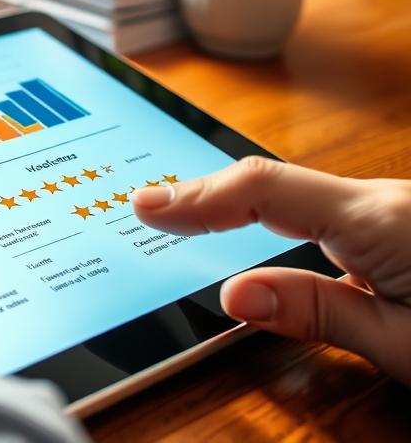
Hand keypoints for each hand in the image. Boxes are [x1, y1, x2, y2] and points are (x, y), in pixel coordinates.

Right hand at [132, 156, 410, 381]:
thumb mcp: (404, 345)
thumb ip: (319, 313)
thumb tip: (235, 297)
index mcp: (375, 218)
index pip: (262, 188)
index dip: (196, 195)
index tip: (145, 206)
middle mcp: (377, 198)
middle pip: (269, 184)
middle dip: (205, 197)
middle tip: (150, 212)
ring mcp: (387, 203)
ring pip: (292, 193)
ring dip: (235, 204)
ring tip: (183, 218)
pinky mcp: (393, 217)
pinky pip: (316, 204)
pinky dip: (271, 212)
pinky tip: (250, 224)